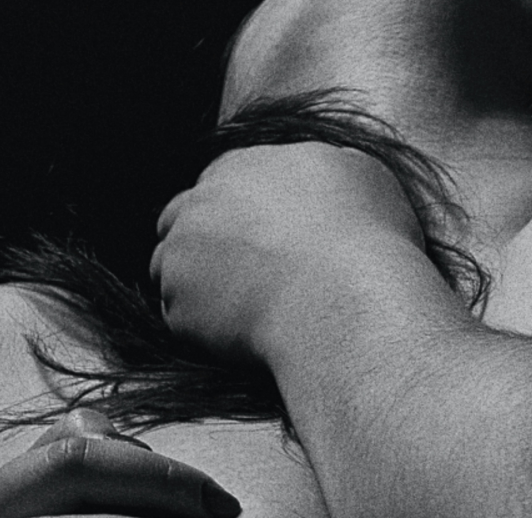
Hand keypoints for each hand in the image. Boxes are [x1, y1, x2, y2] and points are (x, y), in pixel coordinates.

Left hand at [152, 142, 424, 362]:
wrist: (344, 298)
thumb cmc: (363, 237)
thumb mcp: (362, 176)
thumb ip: (326, 168)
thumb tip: (328, 170)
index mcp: (237, 167)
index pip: (213, 187)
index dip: (230, 216)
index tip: (252, 241)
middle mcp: (197, 204)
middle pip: (176, 223)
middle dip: (198, 246)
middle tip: (233, 277)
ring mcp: (180, 255)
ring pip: (168, 271)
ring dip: (193, 286)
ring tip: (236, 310)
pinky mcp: (177, 306)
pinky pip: (179, 317)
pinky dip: (201, 327)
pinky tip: (239, 334)